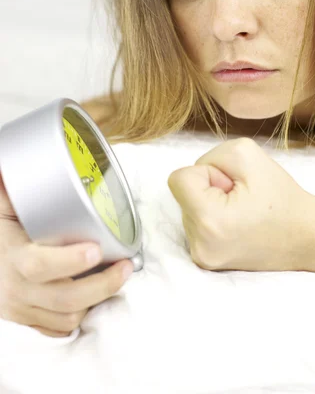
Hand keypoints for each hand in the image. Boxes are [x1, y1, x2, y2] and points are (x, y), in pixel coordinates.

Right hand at [0, 171, 133, 337]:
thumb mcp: (3, 209)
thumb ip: (14, 190)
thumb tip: (19, 164)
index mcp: (13, 257)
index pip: (40, 266)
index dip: (70, 261)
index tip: (96, 248)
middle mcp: (17, 289)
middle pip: (65, 299)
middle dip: (102, 285)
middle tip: (125, 266)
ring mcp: (22, 309)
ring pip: (67, 317)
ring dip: (97, 300)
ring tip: (116, 277)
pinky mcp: (28, 321)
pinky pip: (59, 328)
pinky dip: (80, 315)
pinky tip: (95, 297)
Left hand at [168, 137, 314, 271]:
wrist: (307, 236)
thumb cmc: (281, 196)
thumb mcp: (247, 154)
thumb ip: (211, 156)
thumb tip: (193, 176)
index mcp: (208, 220)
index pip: (178, 178)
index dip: (208, 173)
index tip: (234, 186)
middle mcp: (199, 244)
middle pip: (182, 193)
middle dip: (209, 188)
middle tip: (243, 200)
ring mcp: (201, 256)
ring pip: (188, 207)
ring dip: (211, 202)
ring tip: (242, 212)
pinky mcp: (205, 260)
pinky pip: (195, 223)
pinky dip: (212, 217)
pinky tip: (237, 223)